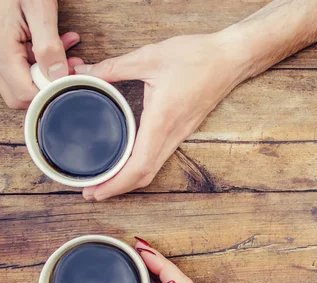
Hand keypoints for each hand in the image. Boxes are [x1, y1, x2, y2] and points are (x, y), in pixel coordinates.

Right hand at [0, 0, 83, 108]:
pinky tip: (57, 46)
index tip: (71, 81)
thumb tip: (59, 77)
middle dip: (47, 87)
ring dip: (46, 74)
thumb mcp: (41, 9)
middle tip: (70, 69)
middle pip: (17, 96)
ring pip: (19, 83)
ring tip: (68, 54)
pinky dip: (39, 63)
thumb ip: (49, 46)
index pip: (24, 94)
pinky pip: (17, 68)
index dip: (49, 93)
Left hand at [78, 33, 248, 200]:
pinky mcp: (182, 131)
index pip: (138, 165)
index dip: (115, 183)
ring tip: (104, 180)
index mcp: (162, 120)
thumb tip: (85, 73)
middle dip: (117, 189)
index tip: (95, 191)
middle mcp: (172, 134)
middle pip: (144, 176)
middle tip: (91, 192)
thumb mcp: (150, 57)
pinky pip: (159, 158)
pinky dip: (140, 168)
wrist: (231, 59)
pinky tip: (126, 161)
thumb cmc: (196, 57)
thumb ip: (114, 67)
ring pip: (152, 169)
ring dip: (128, 181)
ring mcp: (179, 135)